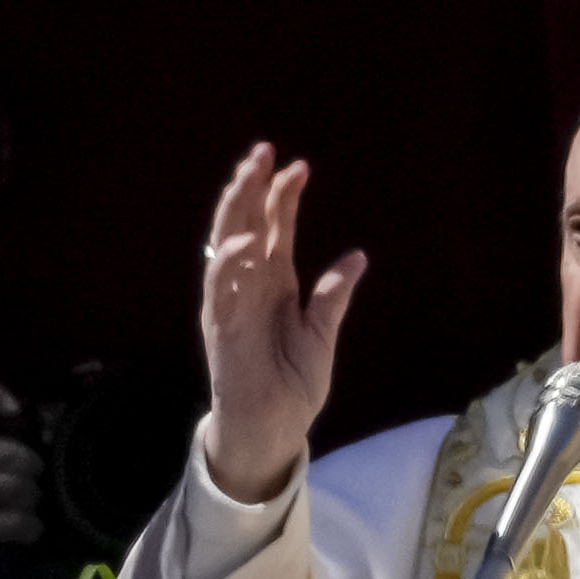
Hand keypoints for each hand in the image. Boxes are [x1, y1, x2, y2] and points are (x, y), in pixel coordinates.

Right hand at [0, 377, 45, 547]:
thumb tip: (14, 420)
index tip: (15, 408)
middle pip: (5, 454)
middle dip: (30, 465)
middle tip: (33, 474)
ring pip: (14, 487)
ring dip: (31, 495)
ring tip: (29, 501)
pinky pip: (14, 522)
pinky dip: (30, 525)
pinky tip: (29, 527)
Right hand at [200, 141, 364, 504]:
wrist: (274, 427)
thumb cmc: (292, 385)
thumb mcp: (322, 333)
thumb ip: (333, 295)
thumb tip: (358, 256)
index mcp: (275, 283)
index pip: (275, 227)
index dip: (284, 196)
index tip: (300, 166)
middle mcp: (249, 285)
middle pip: (246, 223)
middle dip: (252, 187)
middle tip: (263, 151)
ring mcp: (232, 302)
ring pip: (226, 243)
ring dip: (235, 209)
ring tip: (248, 176)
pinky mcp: (221, 327)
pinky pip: (221, 289)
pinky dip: (230, 264)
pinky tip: (245, 241)